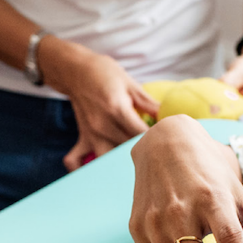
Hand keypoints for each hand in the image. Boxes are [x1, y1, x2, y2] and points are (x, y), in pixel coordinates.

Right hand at [38, 36, 157, 169]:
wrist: (75, 70)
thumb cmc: (105, 73)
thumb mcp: (130, 84)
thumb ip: (149, 103)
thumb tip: (168, 117)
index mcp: (117, 110)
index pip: (141, 134)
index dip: (156, 138)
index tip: (166, 139)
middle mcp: (103, 125)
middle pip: (128, 149)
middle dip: (144, 152)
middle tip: (157, 153)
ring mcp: (91, 134)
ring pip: (108, 160)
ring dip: (120, 164)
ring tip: (134, 164)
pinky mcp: (83, 137)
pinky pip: (76, 160)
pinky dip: (83, 169)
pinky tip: (97, 172)